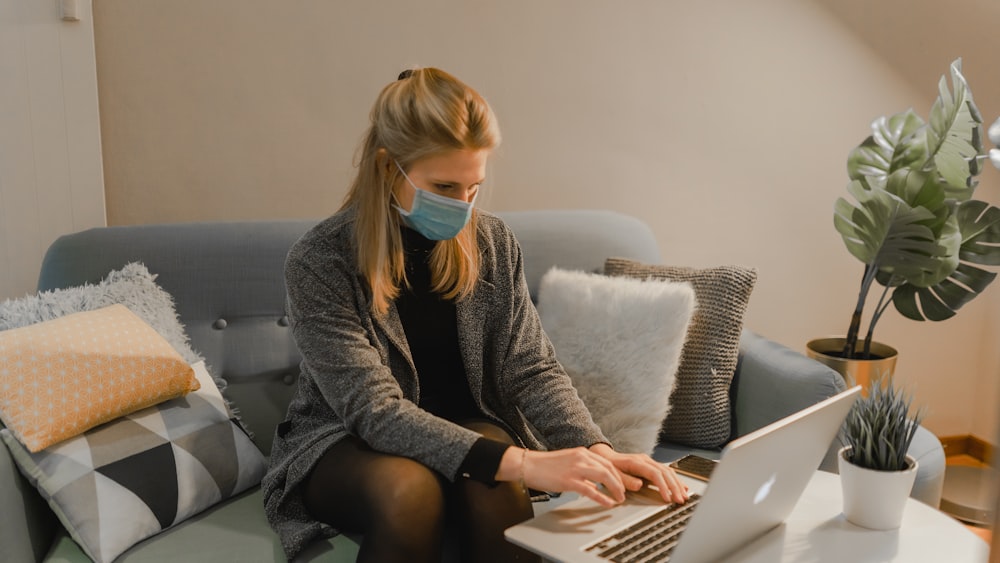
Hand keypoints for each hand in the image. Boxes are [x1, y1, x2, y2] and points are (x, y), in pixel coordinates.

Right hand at [497, 446, 628, 507]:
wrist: (528, 465)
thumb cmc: (545, 465)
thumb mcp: (568, 462)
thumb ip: (582, 469)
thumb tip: (593, 483)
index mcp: (582, 452)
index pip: (607, 462)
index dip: (617, 474)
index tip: (622, 484)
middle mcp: (581, 457)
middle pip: (609, 468)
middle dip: (620, 482)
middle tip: (623, 493)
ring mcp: (575, 468)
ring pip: (604, 476)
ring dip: (615, 488)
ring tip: (619, 498)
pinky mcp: (569, 480)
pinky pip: (590, 490)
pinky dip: (602, 497)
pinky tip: (608, 503)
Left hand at [588, 443, 688, 504]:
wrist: (606, 456)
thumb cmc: (609, 466)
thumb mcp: (614, 474)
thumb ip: (626, 480)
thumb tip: (639, 485)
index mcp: (637, 462)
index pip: (655, 474)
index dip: (663, 486)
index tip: (667, 498)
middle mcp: (646, 460)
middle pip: (665, 472)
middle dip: (674, 487)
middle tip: (680, 500)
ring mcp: (649, 462)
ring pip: (668, 471)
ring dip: (677, 484)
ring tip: (684, 496)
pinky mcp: (651, 465)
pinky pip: (666, 472)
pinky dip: (675, 480)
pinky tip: (682, 487)